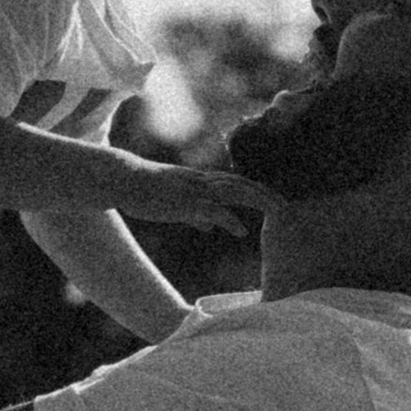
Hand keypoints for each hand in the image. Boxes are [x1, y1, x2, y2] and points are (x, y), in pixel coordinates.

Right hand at [109, 155, 274, 240]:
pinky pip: (211, 210)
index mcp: (201, 182)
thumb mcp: (175, 203)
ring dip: (257, 200)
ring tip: (277, 211)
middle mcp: (202, 182)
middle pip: (241, 185)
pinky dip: (228, 219)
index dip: (257, 191)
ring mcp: (194, 191)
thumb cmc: (145, 191)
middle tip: (287, 206)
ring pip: (233, 192)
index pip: (236, 183)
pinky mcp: (183, 202)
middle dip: (265, 195)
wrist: (123, 180)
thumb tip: (210, 226)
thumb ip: (195, 214)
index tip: (275, 201)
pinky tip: (240, 230)